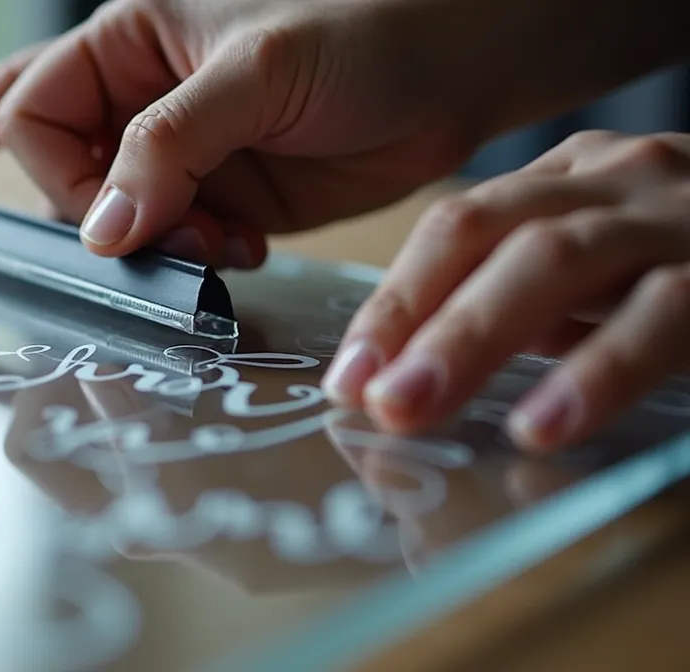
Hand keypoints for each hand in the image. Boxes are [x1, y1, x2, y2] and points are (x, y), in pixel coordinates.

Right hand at [0, 0, 479, 267]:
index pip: (35, 113)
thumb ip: (169, 146)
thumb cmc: (364, 32)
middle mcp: (141, 97)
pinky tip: (236, 249)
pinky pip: (171, 244)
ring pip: (112, 215)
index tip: (112, 220)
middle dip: (90, 216)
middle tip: (145, 244)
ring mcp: (182, 155)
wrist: (457, 74)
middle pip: (56, 166)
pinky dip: (188, 261)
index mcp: (127, 41)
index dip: (61, 173)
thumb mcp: (257, 73)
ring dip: (144, 248)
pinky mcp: (223, 200)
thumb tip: (102, 230)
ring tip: (209, 243)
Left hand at [324, 130, 689, 451]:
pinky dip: (596, 372)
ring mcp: (674, 216)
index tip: (345, 377)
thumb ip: (531, 311)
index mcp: (571, 180)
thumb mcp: (610, 278)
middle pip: (484, 231)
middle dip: (409, 315)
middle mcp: (615, 181)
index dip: (393, 302)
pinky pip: (662, 313)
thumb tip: (424, 378)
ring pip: (554, 259)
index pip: (457, 227)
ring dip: (470, 337)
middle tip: (360, 398)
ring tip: (412, 409)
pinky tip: (540, 423)